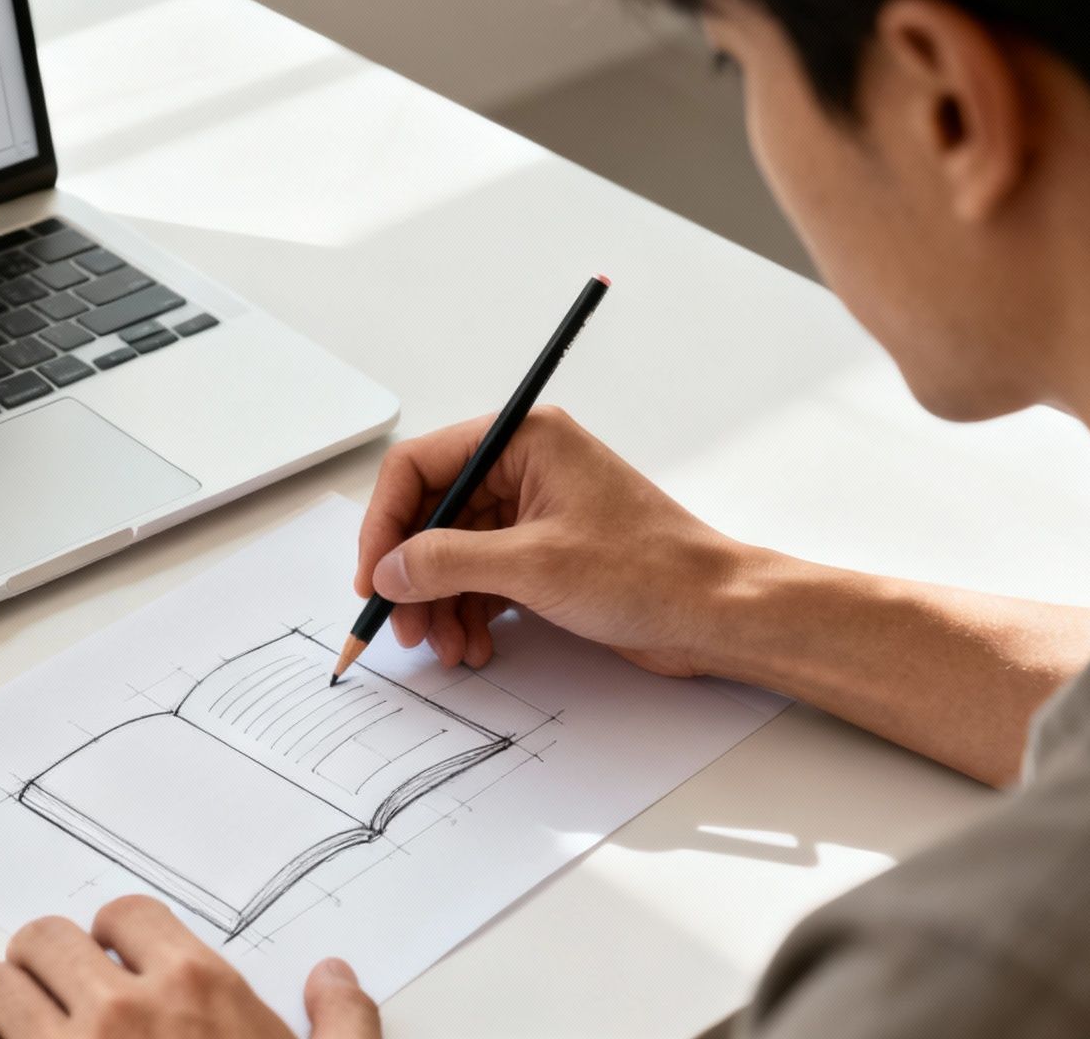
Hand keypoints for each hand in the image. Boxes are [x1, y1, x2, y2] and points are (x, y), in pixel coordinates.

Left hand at [0, 895, 379, 1038]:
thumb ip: (344, 1026)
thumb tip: (334, 975)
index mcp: (196, 990)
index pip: (124, 914)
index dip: (117, 935)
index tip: (117, 961)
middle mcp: (118, 1013)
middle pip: (43, 938)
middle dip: (46, 960)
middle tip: (57, 991)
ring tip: (16, 1024)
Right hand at [355, 407, 750, 675]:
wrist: (717, 614)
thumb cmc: (650, 572)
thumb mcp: (533, 566)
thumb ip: (447, 562)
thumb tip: (387, 569)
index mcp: (524, 440)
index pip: (419, 466)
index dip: (385, 524)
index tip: (373, 578)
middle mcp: (524, 467)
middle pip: (432, 515)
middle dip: (412, 575)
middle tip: (403, 627)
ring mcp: (534, 511)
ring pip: (453, 552)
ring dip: (439, 603)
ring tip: (446, 648)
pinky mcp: (544, 552)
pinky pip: (482, 576)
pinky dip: (469, 611)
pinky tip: (474, 645)